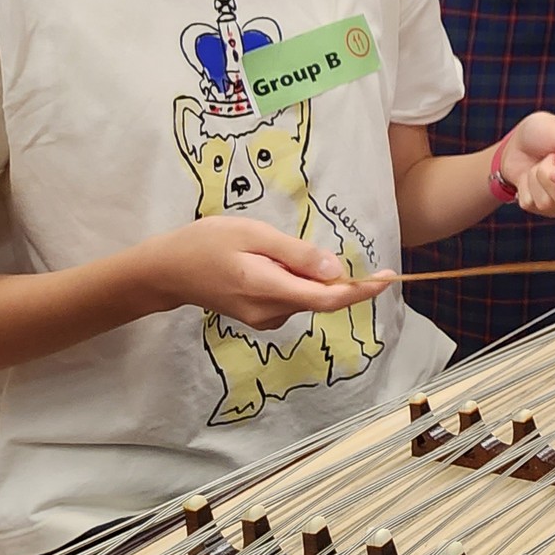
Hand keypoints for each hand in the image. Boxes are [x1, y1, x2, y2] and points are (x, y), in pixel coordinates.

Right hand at [137, 215, 382, 328]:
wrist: (167, 270)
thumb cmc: (207, 243)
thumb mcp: (254, 235)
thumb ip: (297, 254)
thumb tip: (338, 271)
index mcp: (268, 289)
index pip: (327, 299)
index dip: (361, 290)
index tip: (387, 277)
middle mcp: (269, 312)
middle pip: (319, 297)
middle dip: (326, 273)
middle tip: (293, 245)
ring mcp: (263, 319)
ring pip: (305, 297)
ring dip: (304, 275)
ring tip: (264, 251)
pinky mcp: (259, 318)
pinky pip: (290, 298)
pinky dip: (291, 281)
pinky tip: (263, 264)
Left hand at [499, 112, 554, 218]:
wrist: (518, 143)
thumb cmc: (542, 131)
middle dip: (549, 176)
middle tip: (547, 156)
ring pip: (551, 203)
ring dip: (535, 179)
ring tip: (539, 163)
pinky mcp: (550, 208)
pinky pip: (533, 205)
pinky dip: (525, 186)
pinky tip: (531, 175)